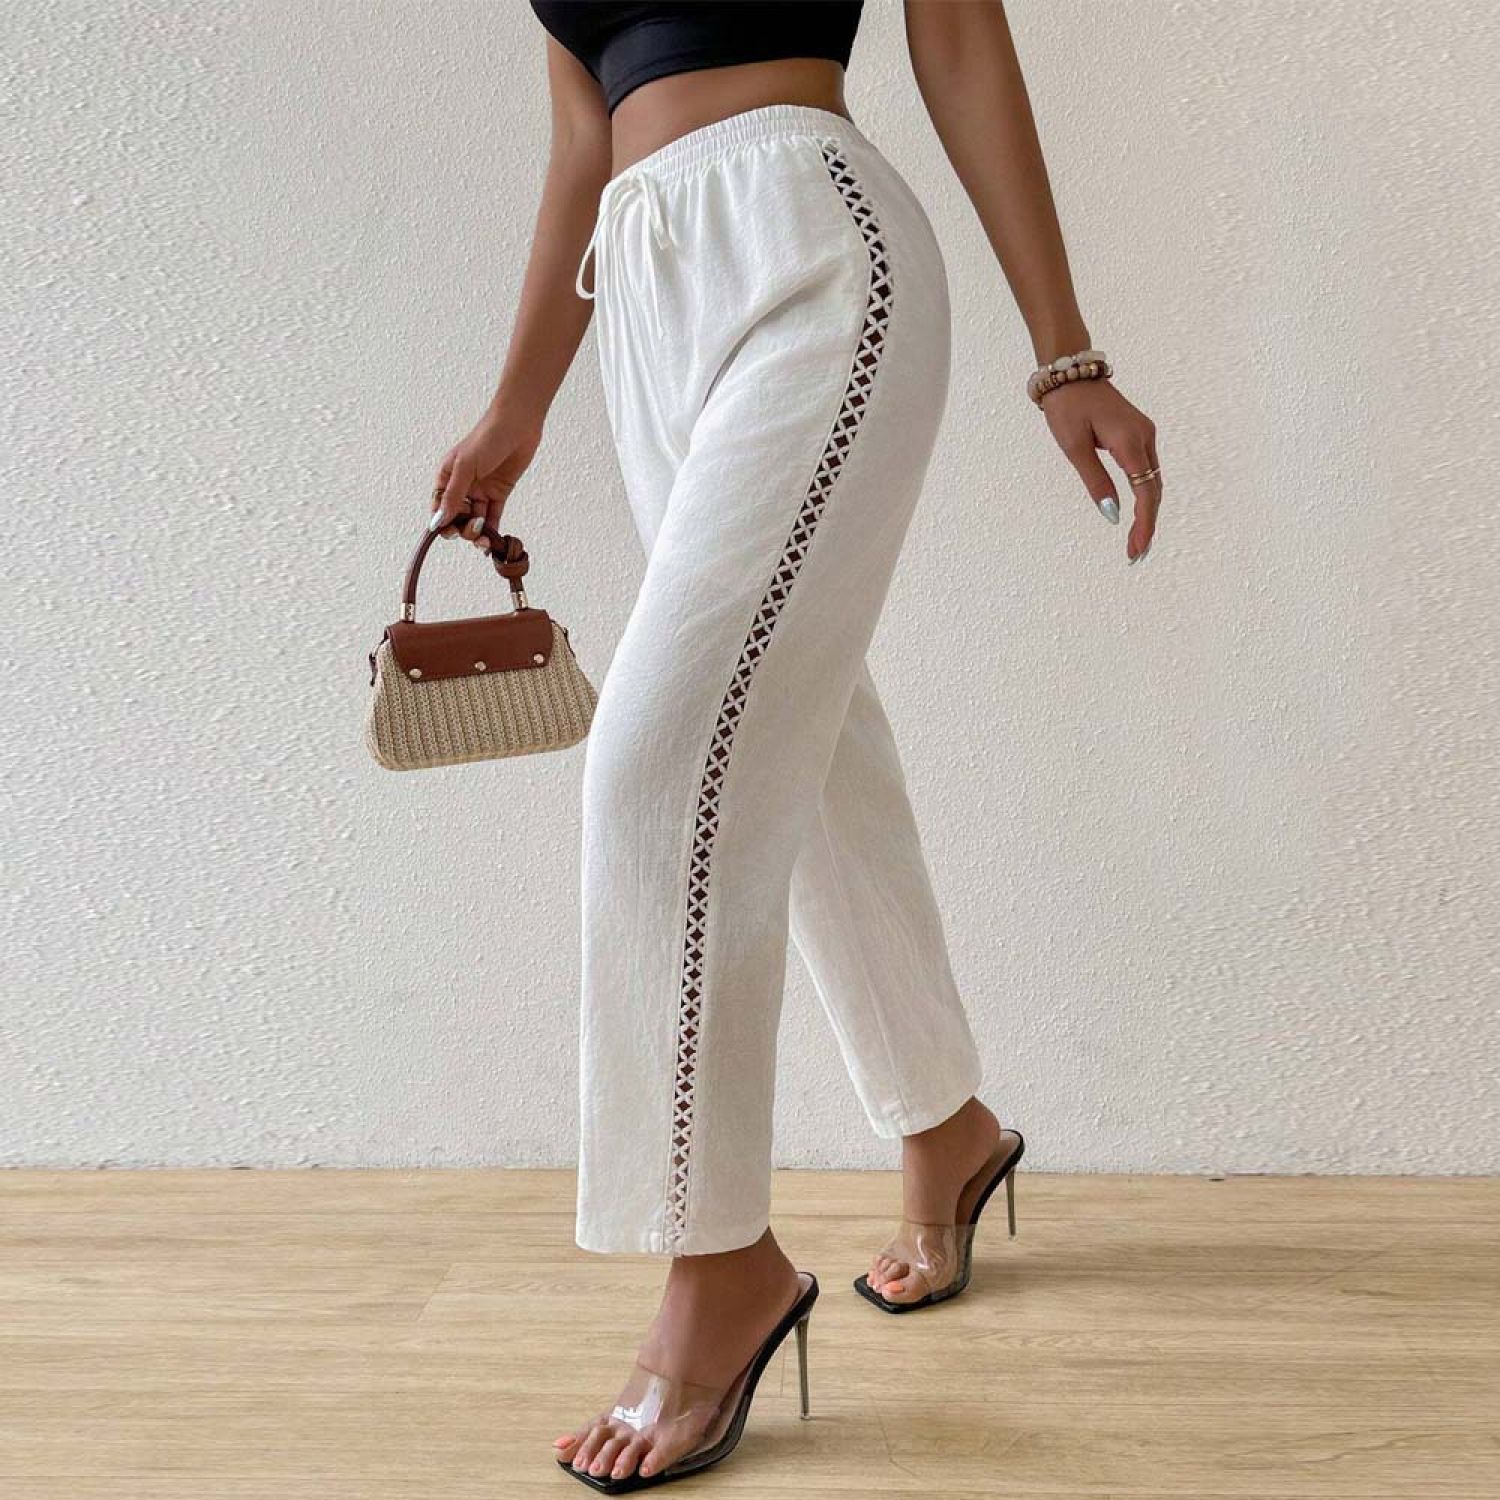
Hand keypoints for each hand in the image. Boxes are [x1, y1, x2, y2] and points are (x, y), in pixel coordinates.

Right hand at [429, 403, 543, 549]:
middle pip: (456, 517)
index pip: (438, 506)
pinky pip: (492, 517)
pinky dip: (492, 531)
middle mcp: (462, 485)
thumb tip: (438, 520)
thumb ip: (453, 495)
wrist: (518, 424)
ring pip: (475, 520)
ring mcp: (481, 490)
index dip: (442, 522)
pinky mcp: (499, 493)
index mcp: (447, 476)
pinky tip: (492, 543)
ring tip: (484, 540)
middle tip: (473, 531)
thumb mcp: (466, 466)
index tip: (449, 532)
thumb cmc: (487, 438)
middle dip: (462, 529)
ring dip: (477, 533)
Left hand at [1042, 379, 1160, 563]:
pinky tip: (1138, 514)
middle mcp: (1144, 437)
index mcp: (1129, 441)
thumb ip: (1096, 482)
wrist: (1069, 373)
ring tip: (1137, 542)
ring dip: (1147, 512)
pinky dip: (1144, 495)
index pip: (1145, 492)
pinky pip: (1146, 471)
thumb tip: (1112, 515)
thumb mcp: (1074, 448)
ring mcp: (1144, 434)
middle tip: (1135, 554)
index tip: (1136, 549)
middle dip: (1147, 524)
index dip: (1144, 524)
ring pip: (1152, 481)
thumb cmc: (1067, 408)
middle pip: (1153, 490)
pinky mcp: (1138, 434)